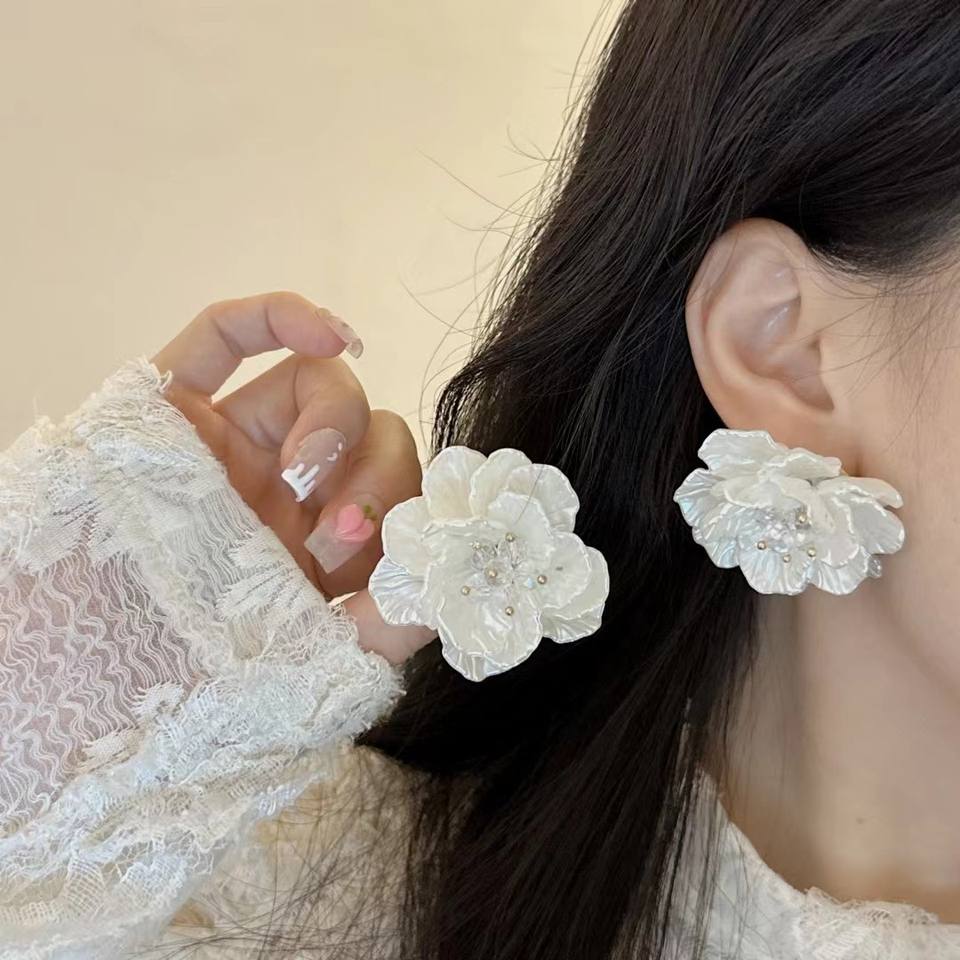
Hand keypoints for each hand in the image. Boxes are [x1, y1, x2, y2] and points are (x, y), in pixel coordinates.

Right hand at [151, 291, 434, 663]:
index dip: (411, 505)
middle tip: (340, 533)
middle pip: (370, 433)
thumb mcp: (309, 663)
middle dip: (376, 476)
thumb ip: (384, 628)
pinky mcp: (169, 408)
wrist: (79, 677)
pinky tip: (330, 336)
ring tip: (302, 481)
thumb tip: (439, 584)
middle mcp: (281, 485)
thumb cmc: (190, 677)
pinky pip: (222, 335)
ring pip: (317, 383)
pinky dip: (282, 316)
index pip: (393, 488)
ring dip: (335, 423)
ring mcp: (228, 441)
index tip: (401, 550)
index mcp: (318, 537)